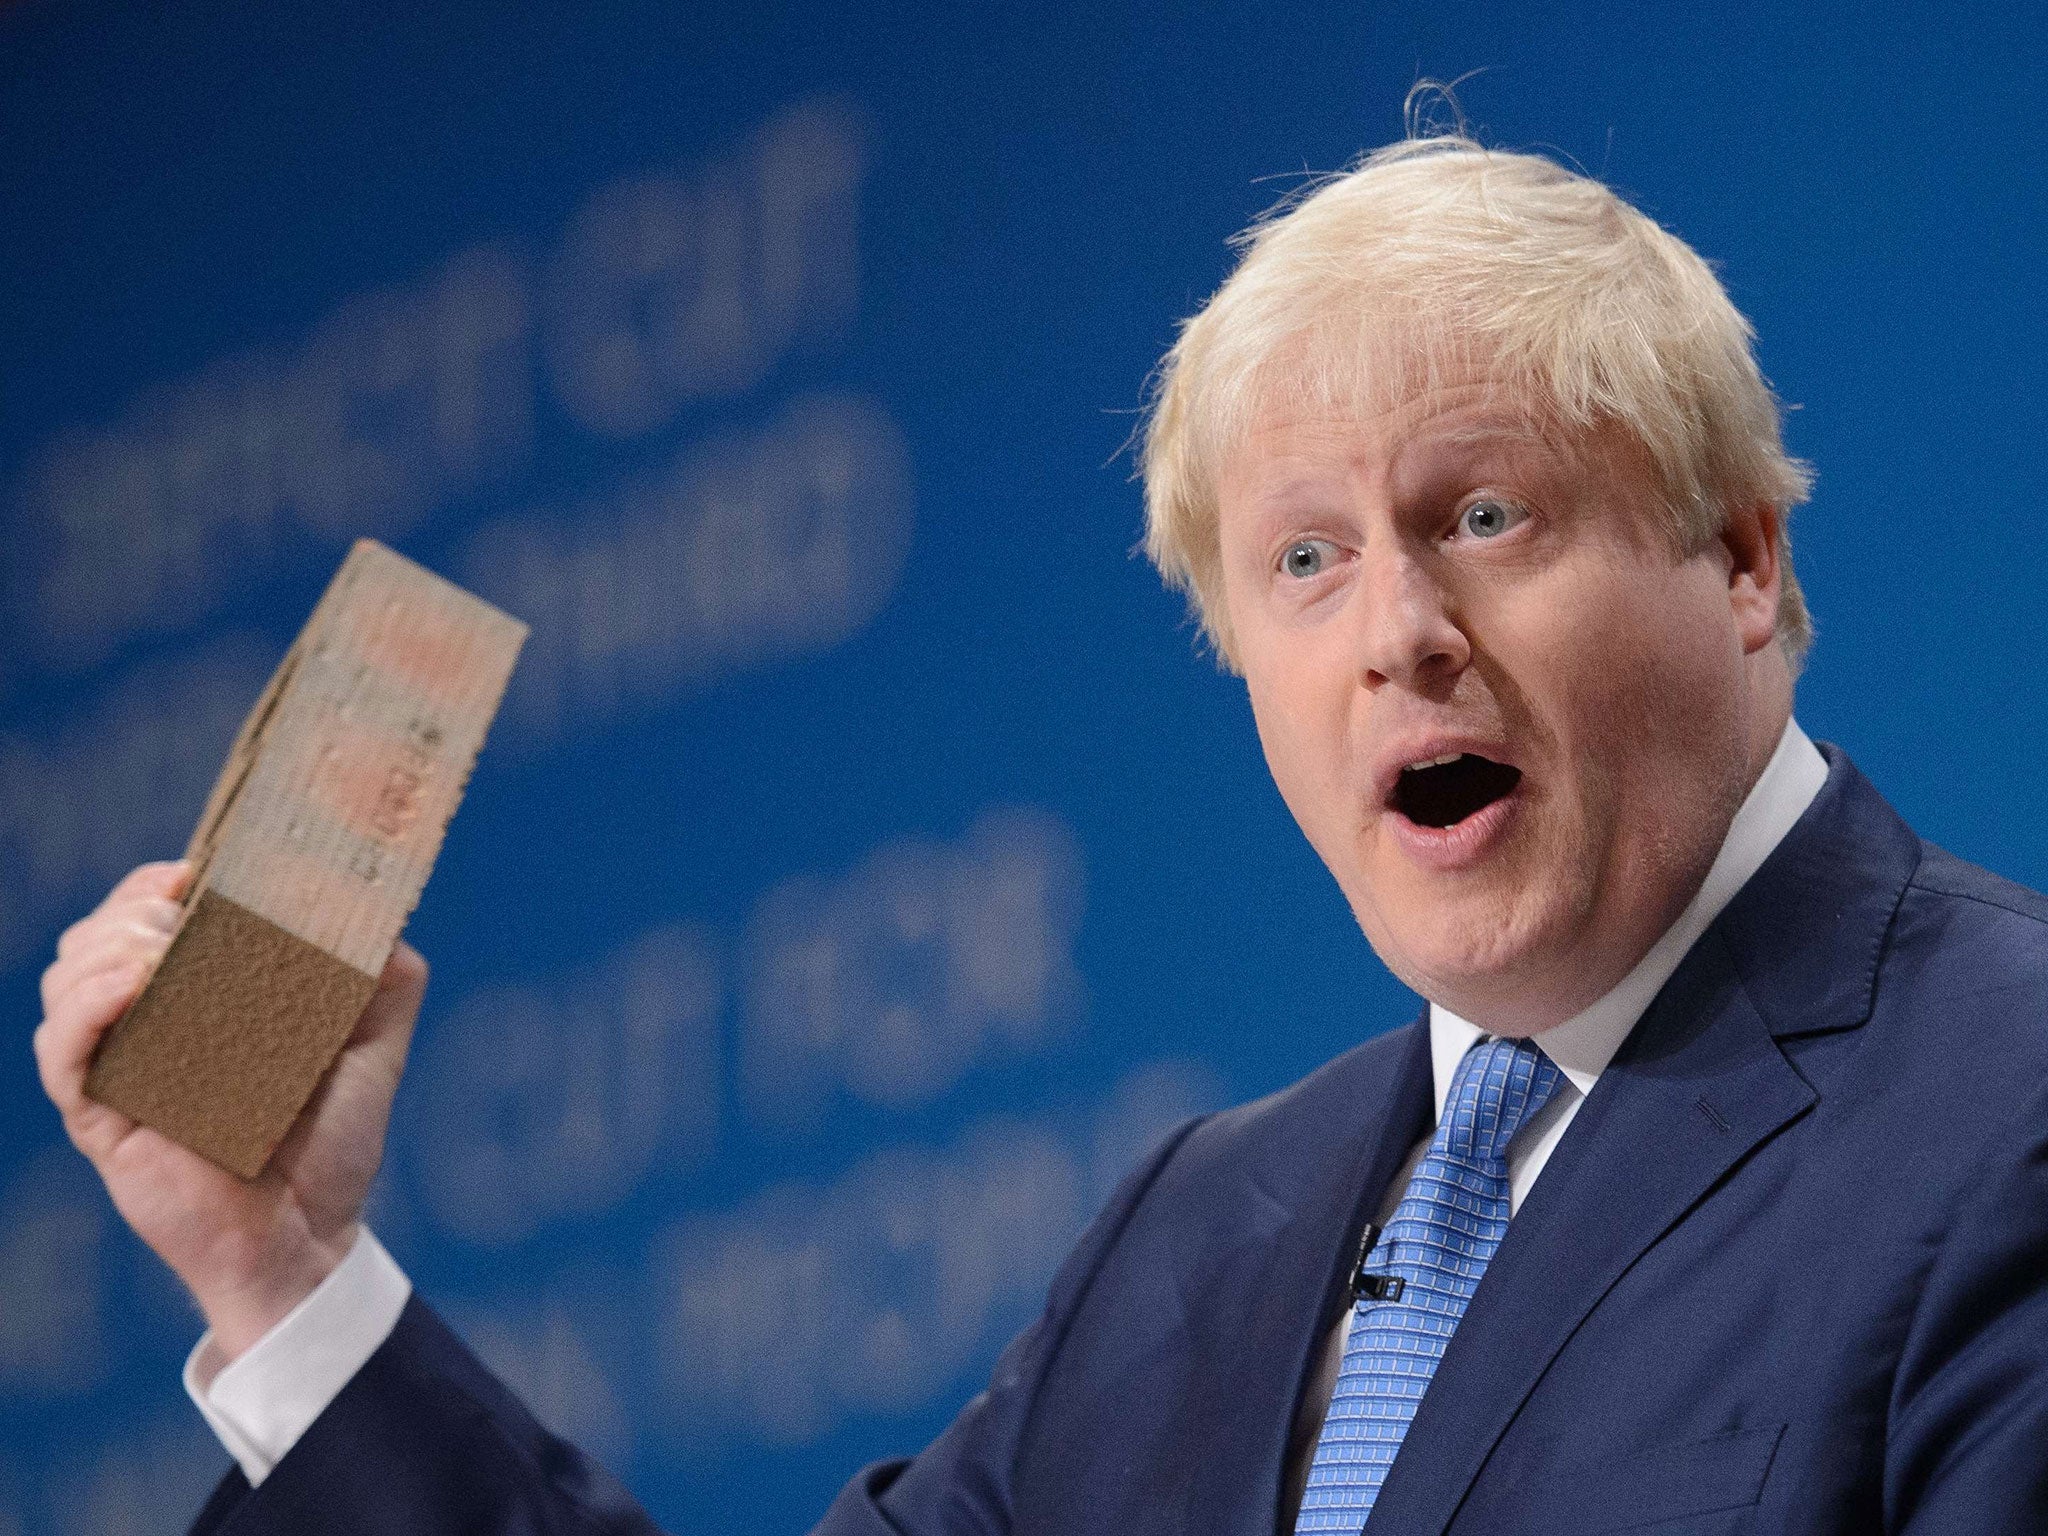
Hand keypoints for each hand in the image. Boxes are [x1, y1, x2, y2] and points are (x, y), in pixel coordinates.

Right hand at [34, 861, 428, 1359]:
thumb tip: (388, 921)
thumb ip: (388, 981)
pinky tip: (132, 988)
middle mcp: (149, 1026)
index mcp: (201, 997)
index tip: (198, 870)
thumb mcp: (377, 1048)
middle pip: (96, 935)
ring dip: (108, 945)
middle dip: (131, 905)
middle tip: (182, 910)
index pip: (148, 914)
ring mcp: (120, 1069)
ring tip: (161, 949)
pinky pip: (63, 1054)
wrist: (312, 1236)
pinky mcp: (101, 1118)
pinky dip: (87, 1010)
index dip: (157, 882)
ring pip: (68, 979)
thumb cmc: (334, 1143)